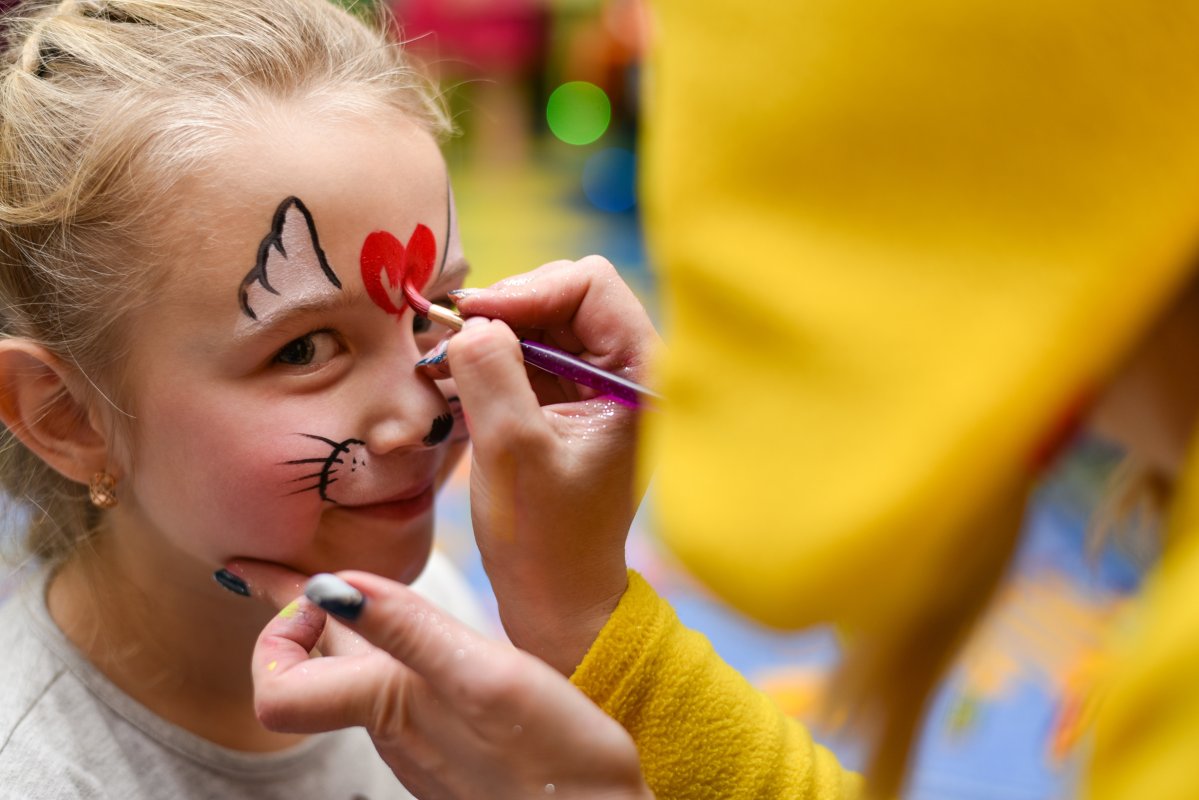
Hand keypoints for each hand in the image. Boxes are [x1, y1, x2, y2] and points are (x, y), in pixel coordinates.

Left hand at [237, 563, 651, 799]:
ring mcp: (422, 740)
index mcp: (388, 704)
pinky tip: (413, 636)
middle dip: (296, 618)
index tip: (309, 585)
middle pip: (314, 673)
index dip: (278, 634)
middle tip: (271, 568)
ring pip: (357, 679)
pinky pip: (398, 691)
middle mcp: (393, 727)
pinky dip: (388, 651)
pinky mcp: (455, 743)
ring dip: (342, 631)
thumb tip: (328, 587)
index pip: (277, 687)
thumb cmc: (554, 757)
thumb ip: (408, 631)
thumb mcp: (483, 676)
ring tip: (340, 587)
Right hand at [429, 257, 660, 673]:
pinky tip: (452, 381)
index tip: (472, 320)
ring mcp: (596, 385)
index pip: (590, 284)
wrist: (556, 600)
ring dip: (488, 338)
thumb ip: (492, 371)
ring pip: (537, 323)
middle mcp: (627, 371)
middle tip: (448, 340)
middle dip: (502, 312)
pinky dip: (488, 362)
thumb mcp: (512, 449)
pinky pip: (525, 356)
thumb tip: (471, 319)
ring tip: (442, 364)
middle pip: (561, 295)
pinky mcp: (566, 403)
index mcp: (641, 376)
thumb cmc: (545, 538)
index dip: (527, 291)